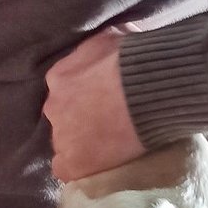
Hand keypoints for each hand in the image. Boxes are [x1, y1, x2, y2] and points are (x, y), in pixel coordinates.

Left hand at [44, 29, 143, 181]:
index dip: (84, 98)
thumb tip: (113, 41)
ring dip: (82, 143)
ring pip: (64, 143)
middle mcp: (54, 105)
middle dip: (81, 119)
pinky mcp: (74, 162)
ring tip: (110, 144)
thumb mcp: (116, 37)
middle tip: (109, 122)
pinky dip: (79, 168)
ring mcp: (62, 135)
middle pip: (63, 117)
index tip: (103, 101)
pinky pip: (65, 170)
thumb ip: (103, 44)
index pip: (64, 92)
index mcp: (59, 76)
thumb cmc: (139, 59)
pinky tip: (97, 165)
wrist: (153, 88)